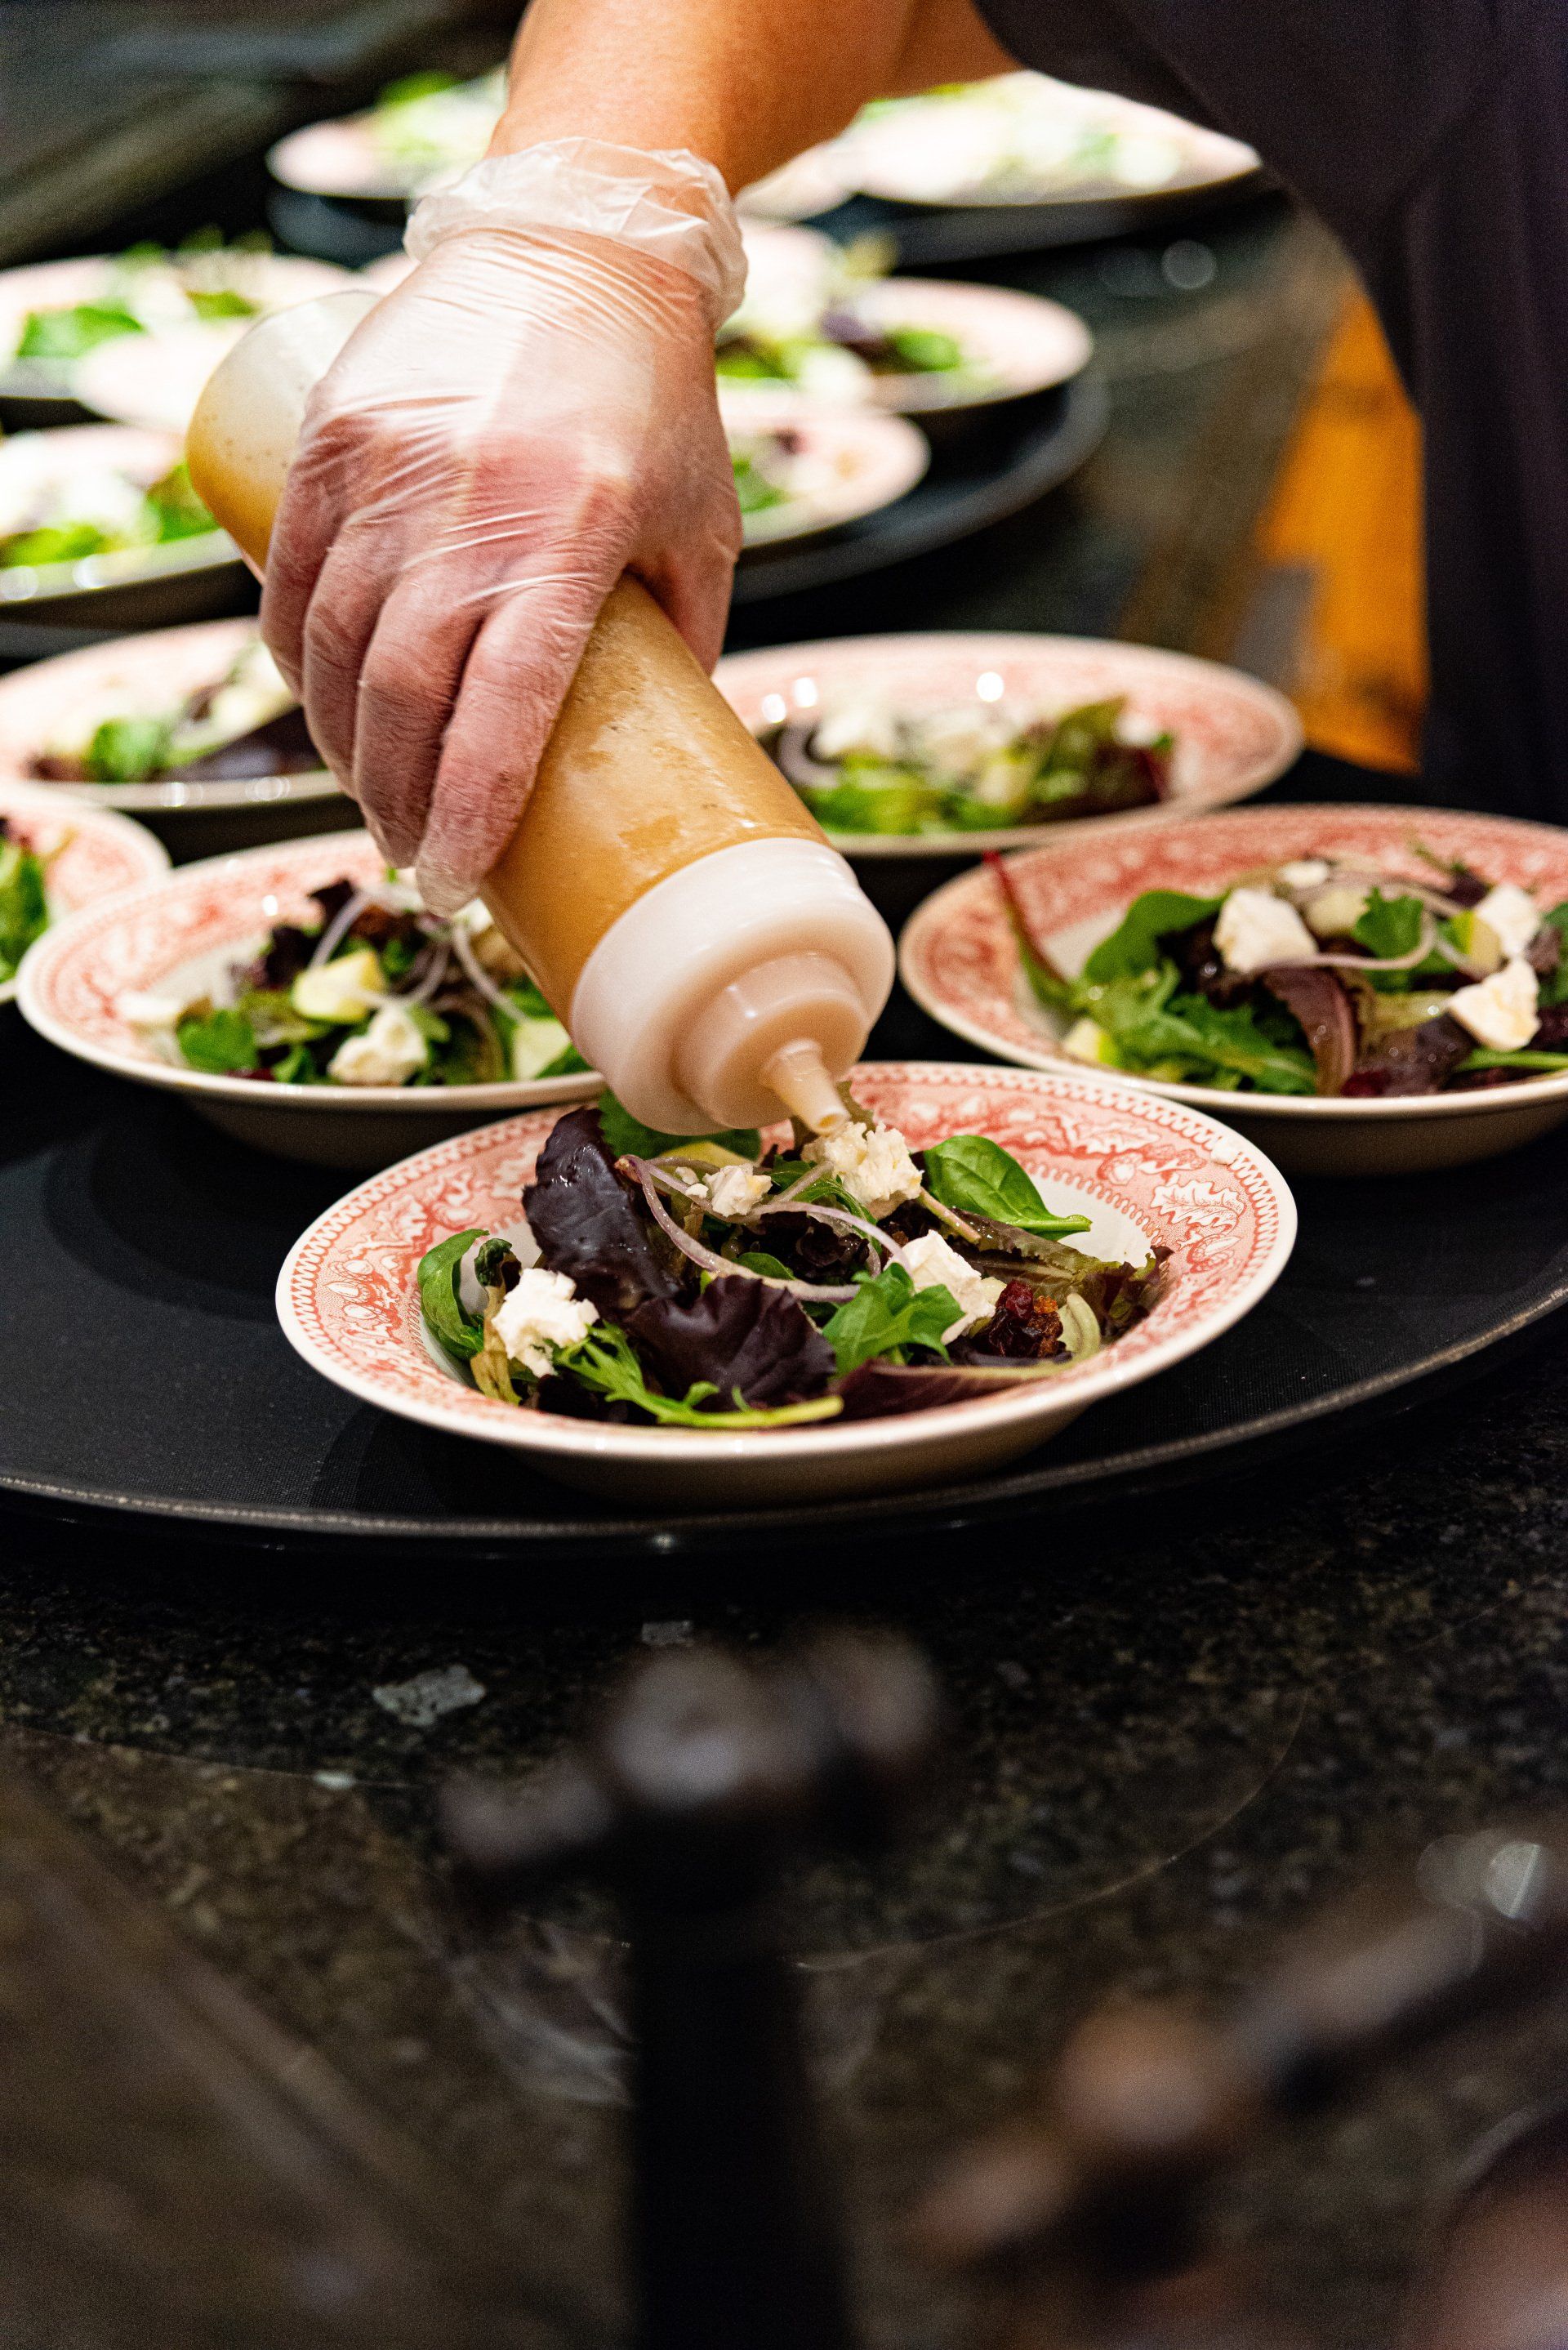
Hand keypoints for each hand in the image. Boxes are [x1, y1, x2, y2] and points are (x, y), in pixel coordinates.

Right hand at [260, 226, 739, 912]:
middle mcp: (472, 502)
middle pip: (404, 694)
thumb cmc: (659, 403)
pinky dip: (296, 657)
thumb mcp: (701, 526)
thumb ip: (686, 639)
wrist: (580, 245)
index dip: (466, 812)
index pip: (501, 709)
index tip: (452, 882)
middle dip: (397, 797)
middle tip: (411, 853)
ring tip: (369, 796)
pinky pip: (293, 574)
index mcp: (573, 534)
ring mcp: (391, 464)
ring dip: (342, 743)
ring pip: (335, 644)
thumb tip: (667, 753)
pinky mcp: (336, 433)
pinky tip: (320, 707)